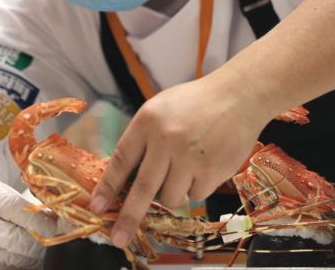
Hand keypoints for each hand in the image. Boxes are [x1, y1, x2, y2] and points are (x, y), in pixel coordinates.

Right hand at [0, 173, 57, 269]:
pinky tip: (20, 258)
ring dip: (28, 258)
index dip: (42, 222)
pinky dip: (12, 266)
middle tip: (52, 242)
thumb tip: (58, 221)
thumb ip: (24, 205)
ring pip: (7, 260)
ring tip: (37, 251)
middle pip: (13, 240)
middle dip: (38, 244)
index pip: (16, 210)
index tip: (61, 227)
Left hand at [88, 72, 269, 248]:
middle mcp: (167, 139)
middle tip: (118, 237)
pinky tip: (203, 165)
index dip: (107, 187)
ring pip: (170, 198)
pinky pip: (195, 196)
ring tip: (182, 169)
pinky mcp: (213, 170)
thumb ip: (142, 139)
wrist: (238, 96)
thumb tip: (123, 180)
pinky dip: (196, 187)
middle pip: (143, 189)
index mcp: (148, 121)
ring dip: (172, 193)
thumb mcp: (159, 110)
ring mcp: (191, 156)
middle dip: (128, 217)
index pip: (122, 160)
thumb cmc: (194, 104)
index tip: (96, 206)